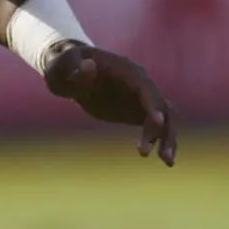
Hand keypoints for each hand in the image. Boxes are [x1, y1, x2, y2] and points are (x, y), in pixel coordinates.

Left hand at [42, 41, 177, 165]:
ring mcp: (140, 97)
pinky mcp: (137, 111)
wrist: (70, 70)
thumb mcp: (61, 68)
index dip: (153, 104)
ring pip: (165, 116)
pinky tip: (165, 159)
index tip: (158, 122)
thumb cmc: (63, 67)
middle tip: (163, 155)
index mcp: (124, 70)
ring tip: (168, 162)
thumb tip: (88, 66)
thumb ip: (73, 69)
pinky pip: (157, 126)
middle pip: (161, 105)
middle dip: (164, 128)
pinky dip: (161, 140)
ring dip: (168, 137)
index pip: (145, 87)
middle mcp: (139, 83)